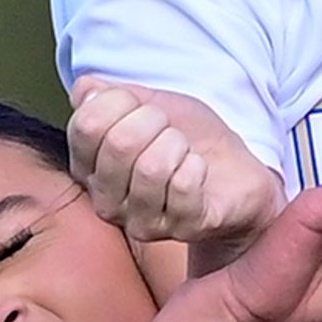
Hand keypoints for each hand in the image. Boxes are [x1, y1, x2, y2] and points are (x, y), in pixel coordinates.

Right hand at [69, 81, 285, 261]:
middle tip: (168, 128)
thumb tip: (87, 92)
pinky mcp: (183, 229)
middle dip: (153, 121)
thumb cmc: (189, 138)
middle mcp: (107, 201)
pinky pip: (183, 187)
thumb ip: (108, 94)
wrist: (235, 174)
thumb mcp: (146, 103)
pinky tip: (198, 168)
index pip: (86, 126)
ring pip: (152, 168)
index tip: (142, 106)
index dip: (119, 101)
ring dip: (177, 144)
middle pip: (119, 144)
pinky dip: (196, 166)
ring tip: (184, 149)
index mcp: (89, 167)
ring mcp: (143, 221)